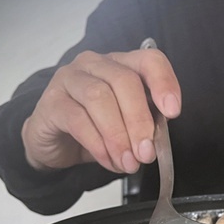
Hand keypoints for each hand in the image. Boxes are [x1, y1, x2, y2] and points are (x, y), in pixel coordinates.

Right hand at [20, 48, 180, 173]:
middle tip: (146, 152)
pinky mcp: (52, 102)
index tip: (172, 112)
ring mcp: (69, 79)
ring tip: (128, 162)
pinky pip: (78, 120)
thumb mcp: (127, 125)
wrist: (55, 143)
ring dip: (118, 136)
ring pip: (99, 98)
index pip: (149, 60)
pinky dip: (98, 145)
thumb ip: (145, 125)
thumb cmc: (95, 129)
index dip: (164, 83)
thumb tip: (156, 142)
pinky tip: (109, 160)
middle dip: (139, 121)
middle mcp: (94, 64)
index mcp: (121, 64)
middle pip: (124, 81)